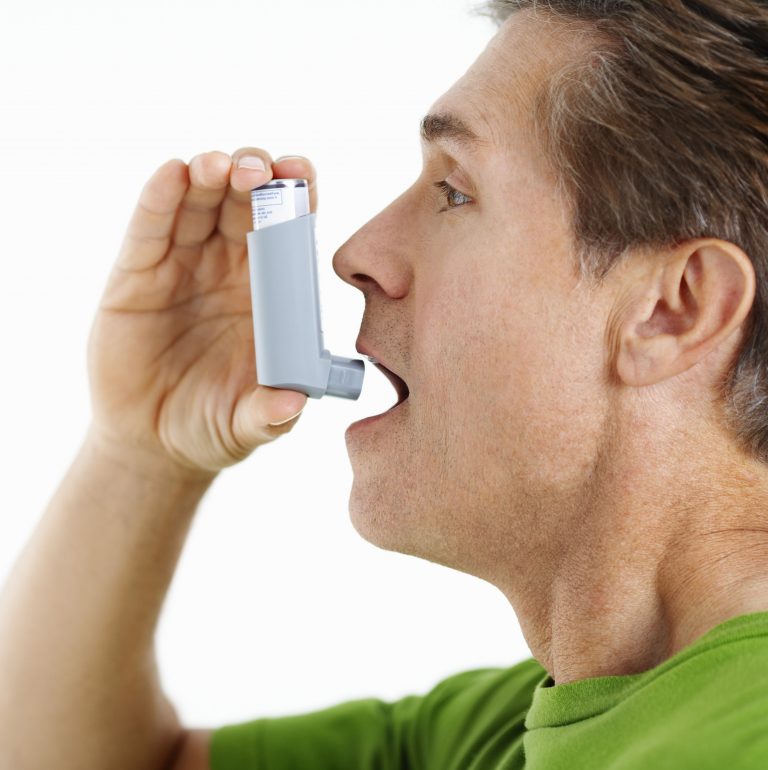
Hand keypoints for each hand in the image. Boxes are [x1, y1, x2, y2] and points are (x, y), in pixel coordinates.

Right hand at [86, 149, 318, 479]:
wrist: (154, 443)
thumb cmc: (214, 426)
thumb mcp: (249, 425)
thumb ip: (272, 414)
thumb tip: (293, 402)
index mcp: (269, 293)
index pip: (288, 233)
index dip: (296, 198)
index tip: (302, 176)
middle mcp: (229, 269)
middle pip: (244, 205)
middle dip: (254, 177)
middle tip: (260, 168)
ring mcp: (182, 266)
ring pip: (198, 204)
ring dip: (209, 175)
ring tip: (219, 165)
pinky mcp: (137, 275)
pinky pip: (150, 228)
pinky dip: (160, 198)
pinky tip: (172, 174)